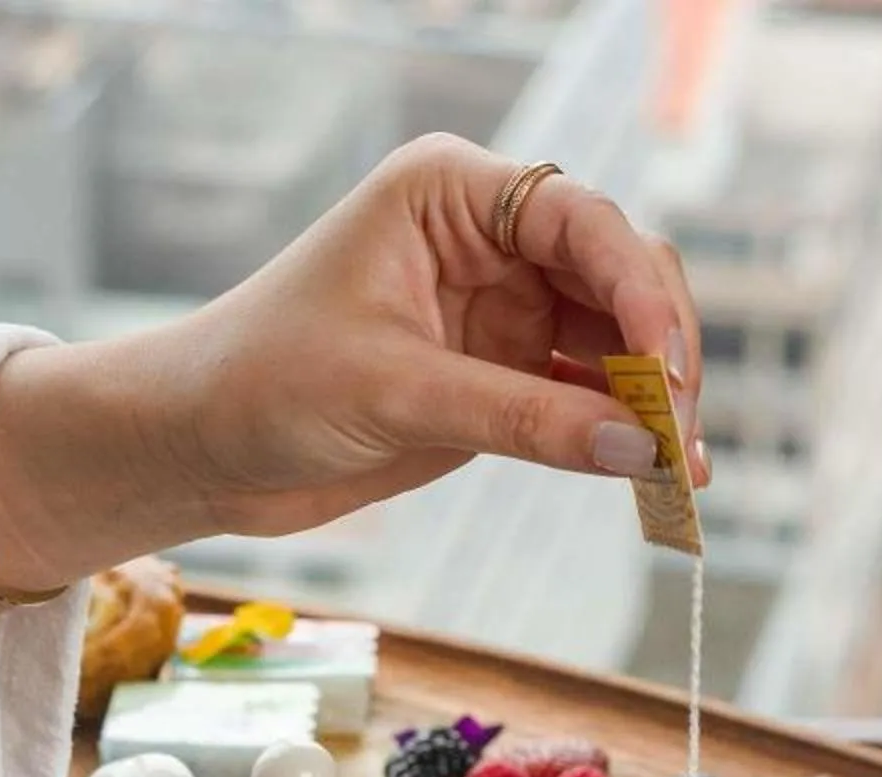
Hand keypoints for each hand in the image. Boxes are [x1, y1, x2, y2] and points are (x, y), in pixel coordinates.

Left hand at [0, 135, 704, 595]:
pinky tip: (653, 477)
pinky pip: (585, 397)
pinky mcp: (502, 376)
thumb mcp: (394, 395)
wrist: (199, 446)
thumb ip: (520, 418)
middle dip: (660, 352)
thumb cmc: (263, 382)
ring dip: (653, 401)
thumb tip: (637, 448)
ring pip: (615, 339)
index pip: (580, 221)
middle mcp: (490, 239)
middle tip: (681, 435)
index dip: (638, 291)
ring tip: (681, 471)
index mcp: (452, 194)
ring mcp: (502, 308)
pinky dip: (620, 435)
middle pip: (618, 276)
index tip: (667, 370)